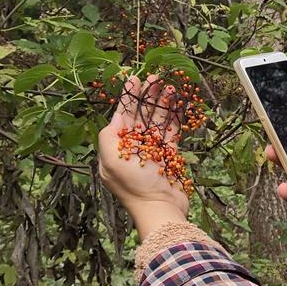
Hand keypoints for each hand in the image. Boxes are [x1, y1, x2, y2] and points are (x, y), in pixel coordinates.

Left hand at [97, 75, 190, 237]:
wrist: (160, 208)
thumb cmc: (133, 187)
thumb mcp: (111, 161)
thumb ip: (109, 136)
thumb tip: (117, 116)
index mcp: (117, 146)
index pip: (122, 115)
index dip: (128, 97)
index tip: (134, 79)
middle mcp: (134, 146)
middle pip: (140, 114)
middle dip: (147, 95)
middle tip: (154, 77)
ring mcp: (152, 150)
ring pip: (157, 119)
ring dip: (162, 102)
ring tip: (168, 85)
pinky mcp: (169, 154)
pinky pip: (172, 130)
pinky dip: (174, 116)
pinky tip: (177, 102)